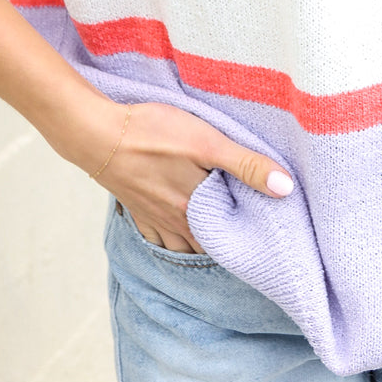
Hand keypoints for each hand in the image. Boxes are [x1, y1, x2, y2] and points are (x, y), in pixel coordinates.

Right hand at [79, 99, 293, 251]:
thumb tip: (285, 189)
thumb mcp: (207, 143)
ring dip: (201, 246)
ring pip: (183, 245)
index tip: (267, 245)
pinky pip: (158, 237)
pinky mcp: (136, 207)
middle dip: (227, 247)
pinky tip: (180, 231)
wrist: (96, 134)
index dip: (248, 245)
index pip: (229, 242)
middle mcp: (175, 223)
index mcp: (195, 212)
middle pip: (207, 247)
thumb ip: (246, 165)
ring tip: (220, 240)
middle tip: (248, 242)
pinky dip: (172, 240)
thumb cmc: (153, 134)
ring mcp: (152, 217)